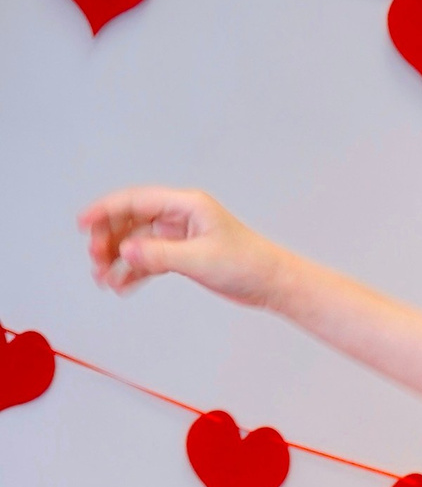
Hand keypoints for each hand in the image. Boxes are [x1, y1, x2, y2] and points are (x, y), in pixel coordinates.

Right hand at [77, 186, 283, 302]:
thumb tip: (125, 252)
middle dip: (109, 239)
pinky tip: (122, 285)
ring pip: (138, 243)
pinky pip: (150, 259)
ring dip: (119, 258)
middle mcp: (180, 216)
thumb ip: (160, 255)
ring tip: (104, 278)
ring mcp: (180, 236)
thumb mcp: (200, 259)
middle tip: (95, 260)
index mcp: (186, 205)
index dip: (105, 210)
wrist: (272, 283)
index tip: (83, 223)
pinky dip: (135, 271)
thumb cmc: (248, 264)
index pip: (136, 201)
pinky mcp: (183, 255)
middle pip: (131, 221)